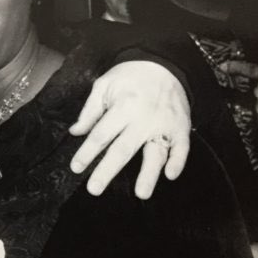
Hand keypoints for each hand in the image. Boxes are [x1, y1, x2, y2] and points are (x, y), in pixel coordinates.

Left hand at [69, 61, 190, 199]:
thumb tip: (75, 132)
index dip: (87, 152)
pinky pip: (182, 147)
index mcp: (122, 107)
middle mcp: (143, 118)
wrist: (164, 63)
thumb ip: (90, 111)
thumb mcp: (104, 86)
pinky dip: (178, 161)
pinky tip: (170, 175)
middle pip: (123, 149)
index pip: (101, 135)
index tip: (76, 168)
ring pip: (155, 153)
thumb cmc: (129, 77)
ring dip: (149, 174)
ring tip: (141, 194)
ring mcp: (164, 124)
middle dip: (107, 170)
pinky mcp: (181, 127)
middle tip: (94, 189)